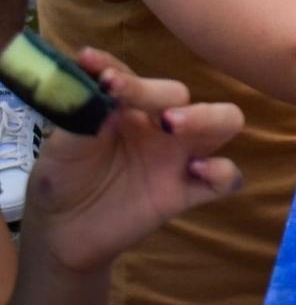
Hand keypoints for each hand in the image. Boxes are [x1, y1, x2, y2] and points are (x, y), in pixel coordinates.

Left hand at [26, 48, 243, 273]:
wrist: (61, 231)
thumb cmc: (63, 178)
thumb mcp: (62, 146)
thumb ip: (83, 119)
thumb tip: (104, 94)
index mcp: (130, 109)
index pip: (137, 81)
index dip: (122, 72)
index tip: (103, 76)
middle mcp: (160, 127)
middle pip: (184, 95)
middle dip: (166, 96)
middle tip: (145, 108)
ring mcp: (178, 158)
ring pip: (225, 122)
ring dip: (209, 118)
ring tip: (175, 126)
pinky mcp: (186, 193)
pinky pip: (226, 179)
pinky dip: (223, 172)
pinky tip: (197, 171)